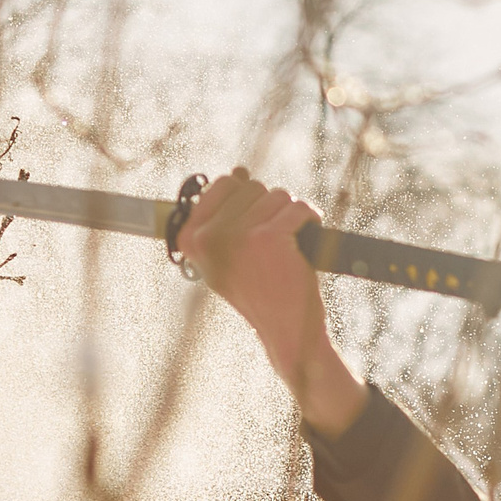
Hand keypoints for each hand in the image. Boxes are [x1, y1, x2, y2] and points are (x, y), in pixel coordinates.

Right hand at [178, 168, 366, 435]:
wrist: (284, 330)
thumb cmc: (258, 291)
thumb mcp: (227, 255)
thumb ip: (224, 214)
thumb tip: (238, 170)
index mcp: (190, 239)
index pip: (224, 184)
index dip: (247, 201)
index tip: (253, 231)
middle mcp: (209, 237)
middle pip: (251, 186)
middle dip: (269, 209)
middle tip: (271, 247)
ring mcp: (239, 236)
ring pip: (277, 195)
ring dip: (289, 217)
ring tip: (286, 249)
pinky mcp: (270, 237)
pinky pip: (298, 207)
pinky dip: (309, 220)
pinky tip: (304, 242)